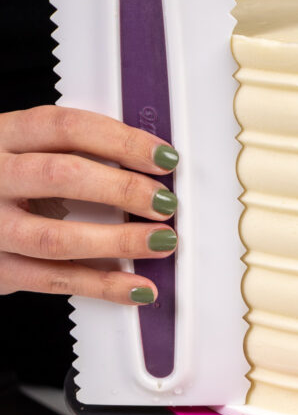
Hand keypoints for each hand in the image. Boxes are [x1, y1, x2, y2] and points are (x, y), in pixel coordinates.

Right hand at [0, 106, 178, 304]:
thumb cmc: (3, 182)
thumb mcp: (22, 151)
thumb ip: (71, 150)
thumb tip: (146, 161)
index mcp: (3, 137)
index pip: (65, 127)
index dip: (121, 141)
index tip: (163, 157)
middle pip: (63, 176)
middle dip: (124, 189)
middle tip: (165, 201)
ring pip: (56, 236)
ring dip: (119, 241)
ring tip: (162, 241)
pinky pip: (54, 280)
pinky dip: (101, 286)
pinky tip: (136, 286)